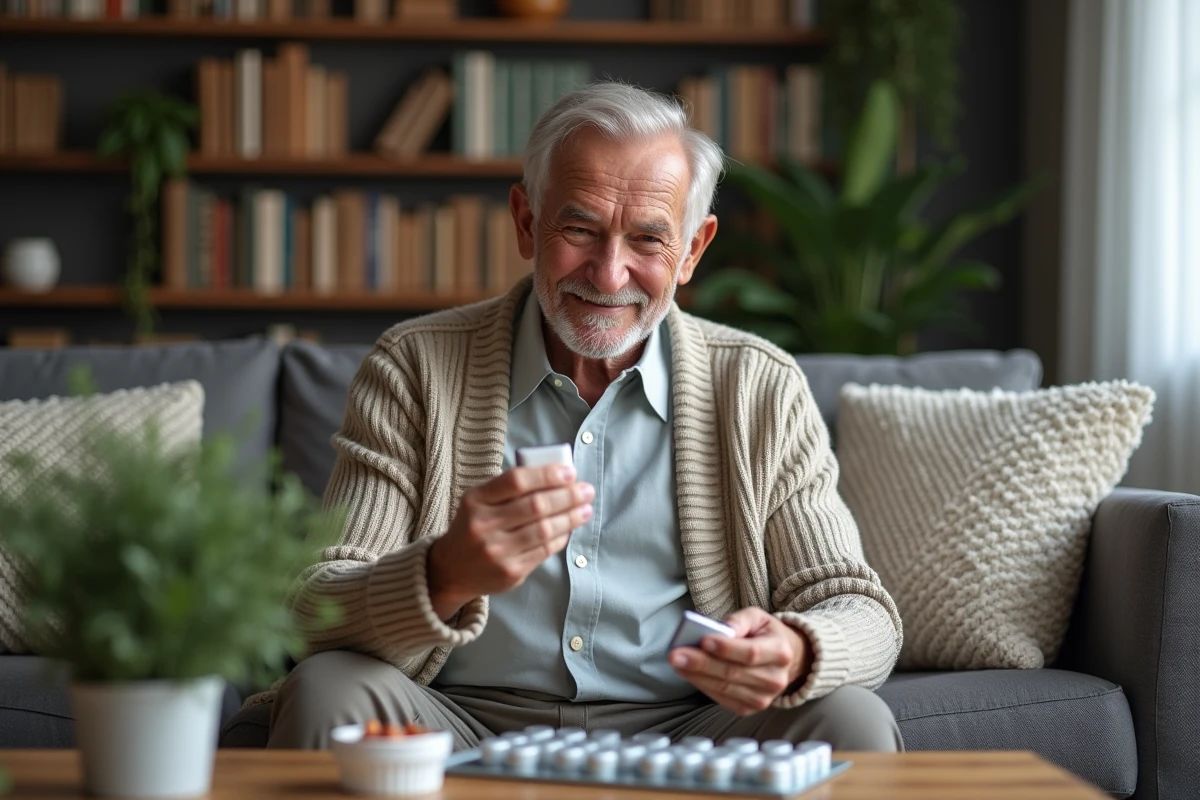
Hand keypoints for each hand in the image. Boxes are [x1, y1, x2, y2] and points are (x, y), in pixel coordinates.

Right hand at [426, 465, 593, 619]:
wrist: (451, 569)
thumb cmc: (473, 526)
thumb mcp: (479, 501)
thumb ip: (509, 488)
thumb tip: (557, 477)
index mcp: (475, 500)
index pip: (516, 481)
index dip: (547, 475)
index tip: (570, 472)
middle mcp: (484, 526)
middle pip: (535, 506)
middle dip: (567, 496)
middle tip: (586, 490)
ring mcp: (497, 552)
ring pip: (544, 530)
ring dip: (570, 518)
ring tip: (585, 509)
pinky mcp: (511, 573)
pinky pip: (544, 551)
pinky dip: (561, 537)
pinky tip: (570, 529)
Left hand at [669, 607, 811, 715]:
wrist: (785, 660)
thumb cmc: (765, 635)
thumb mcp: (757, 618)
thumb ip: (739, 620)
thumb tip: (722, 630)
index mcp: (780, 652)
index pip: (751, 653)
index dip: (727, 649)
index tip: (703, 640)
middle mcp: (775, 679)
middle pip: (733, 673)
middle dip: (702, 664)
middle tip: (676, 654)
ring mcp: (762, 699)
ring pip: (724, 688)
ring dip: (697, 676)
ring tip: (677, 663)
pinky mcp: (748, 709)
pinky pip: (721, 698)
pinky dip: (702, 686)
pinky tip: (687, 674)